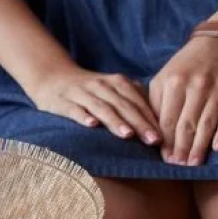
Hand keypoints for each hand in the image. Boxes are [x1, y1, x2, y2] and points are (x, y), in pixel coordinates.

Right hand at [27, 65, 162, 144]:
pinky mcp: (63, 101)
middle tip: (153, 140)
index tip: (164, 136)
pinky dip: (83, 116)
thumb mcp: (114, 89)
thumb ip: (134, 99)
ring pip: (102, 108)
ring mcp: (82, 93)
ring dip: (115, 121)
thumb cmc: (91, 90)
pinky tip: (91, 125)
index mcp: (118, 83)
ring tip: (128, 135)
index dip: (151, 118)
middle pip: (124, 106)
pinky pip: (74, 109)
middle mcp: (102, 86)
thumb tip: (160, 117)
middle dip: (140, 123)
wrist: (53, 77)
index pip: (138, 102)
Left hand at [147, 35, 217, 165]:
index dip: (166, 141)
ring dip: (200, 146)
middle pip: (187, 124)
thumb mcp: (165, 76)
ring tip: (194, 163)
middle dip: (182, 148)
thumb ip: (157, 102)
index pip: (167, 119)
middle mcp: (196, 86)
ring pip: (207, 123)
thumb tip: (153, 132)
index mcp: (174, 82)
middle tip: (179, 166)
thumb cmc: (188, 64)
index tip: (165, 159)